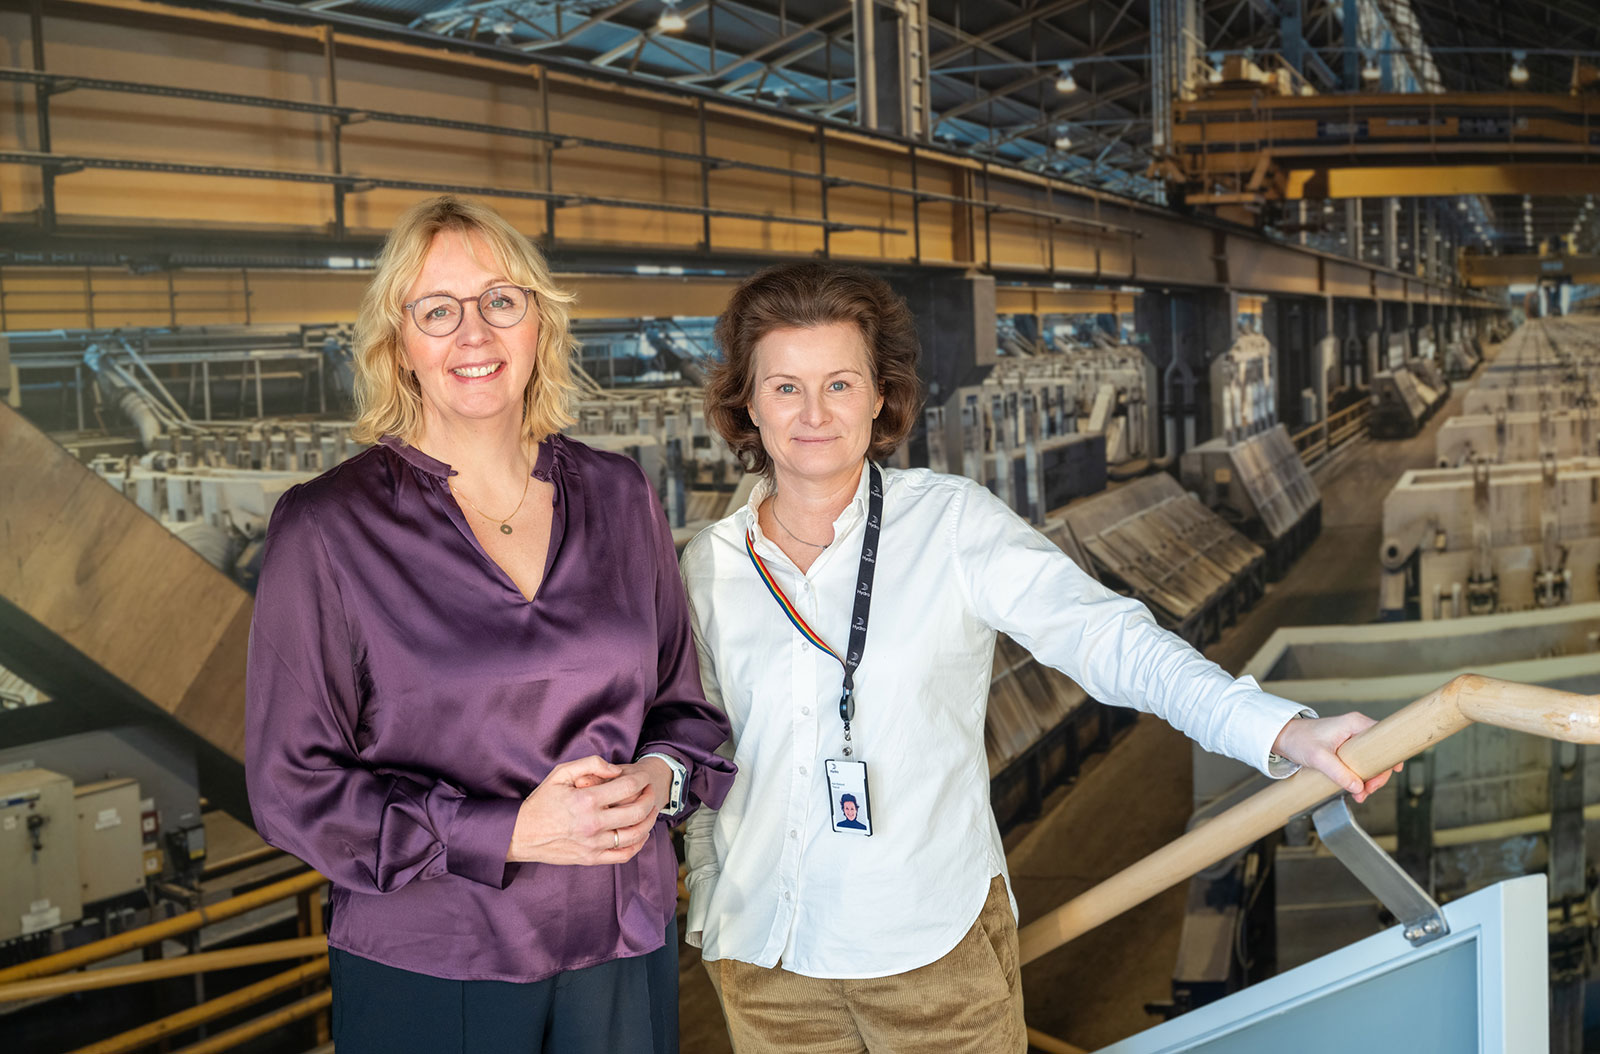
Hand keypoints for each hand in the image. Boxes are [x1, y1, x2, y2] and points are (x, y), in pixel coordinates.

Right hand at [506, 756, 659, 865]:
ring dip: (649, 821)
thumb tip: (616, 770)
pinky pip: (624, 855)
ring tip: (650, 811)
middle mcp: (593, 824)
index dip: (643, 780)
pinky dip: (638, 844)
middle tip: (650, 792)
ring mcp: (593, 844)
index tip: (645, 777)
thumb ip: (590, 764)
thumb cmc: (542, 802)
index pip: (628, 787)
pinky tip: (640, 833)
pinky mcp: (591, 859)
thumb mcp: (560, 773)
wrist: (521, 834)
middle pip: (638, 812)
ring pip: (636, 834)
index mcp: (586, 800)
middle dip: (650, 799)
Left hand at [1272, 712, 1402, 802]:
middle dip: (1377, 775)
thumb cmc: (1299, 740)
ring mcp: (1353, 739)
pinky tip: (1356, 790)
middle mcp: (1357, 729)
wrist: (1283, 738)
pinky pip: (1361, 763)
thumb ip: (1338, 772)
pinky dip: (1360, 777)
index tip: (1391, 772)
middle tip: (1368, 790)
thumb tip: (1358, 787)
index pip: (1383, 739)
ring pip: (1371, 761)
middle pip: (1379, 753)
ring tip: (1360, 795)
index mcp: (1355, 724)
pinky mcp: (1347, 748)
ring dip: (1368, 779)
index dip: (1390, 756)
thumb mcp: (1318, 757)